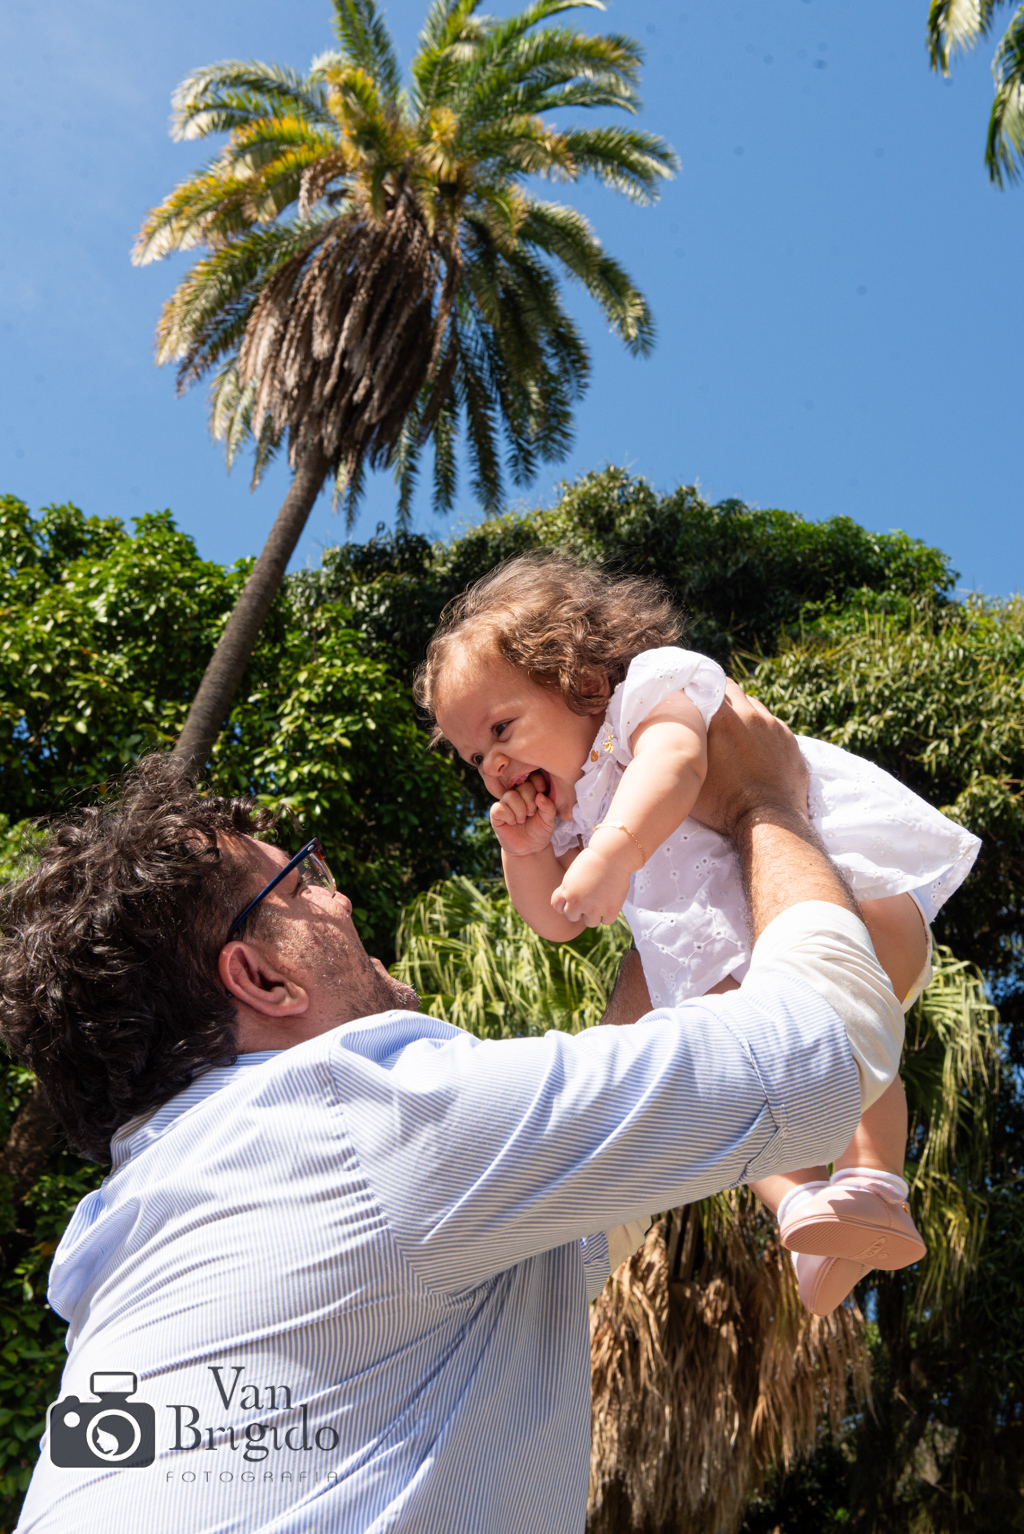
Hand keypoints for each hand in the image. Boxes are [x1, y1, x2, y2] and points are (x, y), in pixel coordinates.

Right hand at [490, 771, 556, 857]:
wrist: (530, 848)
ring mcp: (505, 802)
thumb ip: (549, 807)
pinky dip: (509, 815)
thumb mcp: (549, 819)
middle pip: (523, 786)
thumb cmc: (540, 830)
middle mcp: (517, 794)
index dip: (539, 785)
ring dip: (520, 810)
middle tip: (532, 813)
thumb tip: (540, 796)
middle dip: (530, 801)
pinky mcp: (496, 813)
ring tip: (522, 820)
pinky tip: (513, 822)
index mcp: (531, 791)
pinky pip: (499, 807)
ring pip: (510, 796)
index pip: (533, 777)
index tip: (542, 799)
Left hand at [551, 845, 631, 926]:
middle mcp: (579, 904)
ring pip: (590, 922)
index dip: (565, 903)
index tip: (573, 896)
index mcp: (567, 894)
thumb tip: (562, 907)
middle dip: (578, 909)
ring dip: (594, 914)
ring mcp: (595, 909)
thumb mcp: (571, 876)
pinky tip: (609, 901)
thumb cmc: (591, 861)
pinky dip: (608, 914)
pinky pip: (607, 921)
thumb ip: (565, 891)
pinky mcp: (611, 910)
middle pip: (573, 917)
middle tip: (588, 897)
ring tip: (600, 899)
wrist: (612, 855)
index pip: (559, 908)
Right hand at [690, 681, 807, 836]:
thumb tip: (669, 736)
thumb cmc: (722, 804)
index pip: (708, 684)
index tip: (692, 697)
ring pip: (754, 705)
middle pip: (732, 689)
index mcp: (722, 718)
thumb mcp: (690, 774)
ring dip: (743, 712)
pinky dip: (762, 730)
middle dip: (721, 697)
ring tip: (734, 733)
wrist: (768, 822)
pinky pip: (772, 725)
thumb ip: (682, 748)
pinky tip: (755, 748)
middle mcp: (750, 714)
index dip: (698, 689)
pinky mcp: (790, 740)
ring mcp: (774, 726)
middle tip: (711, 713)